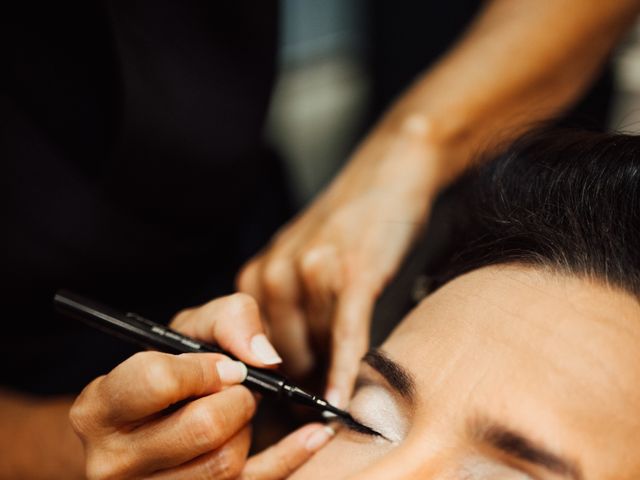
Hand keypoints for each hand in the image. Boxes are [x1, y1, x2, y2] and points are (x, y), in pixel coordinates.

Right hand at [70, 293, 333, 478]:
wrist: (145, 426)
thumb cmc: (169, 372)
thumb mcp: (189, 330)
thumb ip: (229, 320)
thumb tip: (264, 358)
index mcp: (100, 407)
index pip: (157, 381)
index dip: (203, 368)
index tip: (225, 367)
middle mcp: (113, 460)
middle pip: (202, 428)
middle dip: (236, 399)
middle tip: (238, 389)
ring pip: (224, 465)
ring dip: (246, 429)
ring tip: (236, 412)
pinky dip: (290, 458)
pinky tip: (315, 434)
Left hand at [238, 114, 441, 406]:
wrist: (385, 174)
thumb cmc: (342, 224)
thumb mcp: (295, 261)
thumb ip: (283, 309)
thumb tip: (286, 371)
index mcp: (255, 276)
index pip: (250, 350)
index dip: (268, 383)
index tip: (281, 409)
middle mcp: (275, 275)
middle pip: (283, 357)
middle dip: (302, 385)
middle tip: (317, 408)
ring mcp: (312, 274)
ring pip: (316, 350)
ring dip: (329, 377)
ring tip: (341, 396)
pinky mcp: (352, 276)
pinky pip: (344, 337)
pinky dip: (344, 372)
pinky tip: (343, 402)